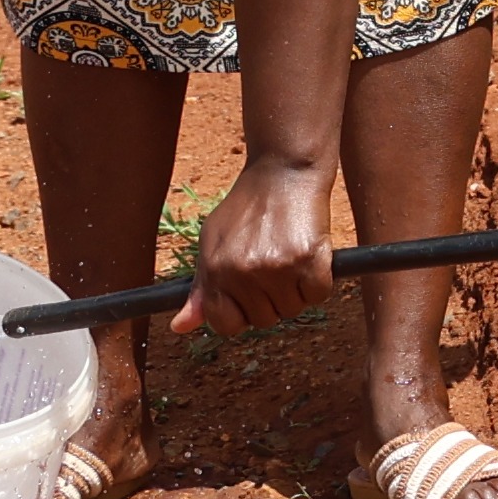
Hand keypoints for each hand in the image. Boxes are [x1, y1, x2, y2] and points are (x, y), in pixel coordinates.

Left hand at [184, 149, 342, 334]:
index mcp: (216, 269)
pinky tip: (309, 258)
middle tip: (272, 268)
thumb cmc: (247, 206)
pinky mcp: (310, 260)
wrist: (283, 172)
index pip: (226, 325)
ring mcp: (278, 268)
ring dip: (295, 292)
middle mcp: (244, 272)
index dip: (240, 315)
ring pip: (292, 309)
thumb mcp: (213, 241)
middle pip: (264, 320)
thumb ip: (200, 287)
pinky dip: (317, 282)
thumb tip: (180, 327)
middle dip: (270, 300)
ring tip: (289, 259)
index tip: (248, 298)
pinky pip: (317, 295)